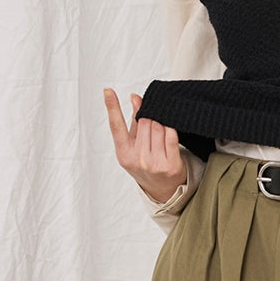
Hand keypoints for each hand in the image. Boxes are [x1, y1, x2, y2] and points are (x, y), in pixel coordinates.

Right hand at [103, 88, 187, 203]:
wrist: (163, 189)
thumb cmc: (146, 163)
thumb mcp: (134, 145)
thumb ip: (134, 122)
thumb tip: (135, 97)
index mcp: (124, 153)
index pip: (116, 126)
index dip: (112, 107)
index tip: (108, 91)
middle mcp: (137, 159)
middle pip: (144, 121)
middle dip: (149, 115)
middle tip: (153, 119)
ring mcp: (154, 163)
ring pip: (158, 126)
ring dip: (161, 121)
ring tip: (161, 128)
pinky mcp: (170, 165)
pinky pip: (171, 135)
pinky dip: (171, 128)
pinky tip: (169, 128)